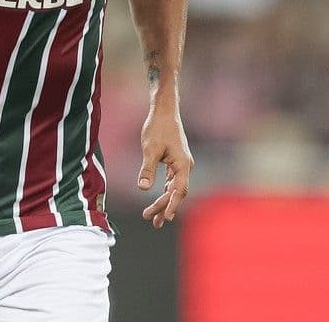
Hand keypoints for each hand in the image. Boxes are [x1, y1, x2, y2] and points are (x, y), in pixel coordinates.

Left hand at [138, 105, 193, 228]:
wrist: (164, 110)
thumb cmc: (158, 127)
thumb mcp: (150, 149)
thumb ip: (148, 169)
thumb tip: (143, 188)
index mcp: (182, 164)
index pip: (179, 190)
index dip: (172, 205)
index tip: (165, 217)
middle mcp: (185, 165)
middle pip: (176, 192)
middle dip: (163, 206)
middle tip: (150, 219)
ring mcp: (182, 163)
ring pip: (174, 188)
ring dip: (164, 202)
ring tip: (154, 218)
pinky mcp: (176, 161)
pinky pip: (172, 181)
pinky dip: (165, 191)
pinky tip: (159, 198)